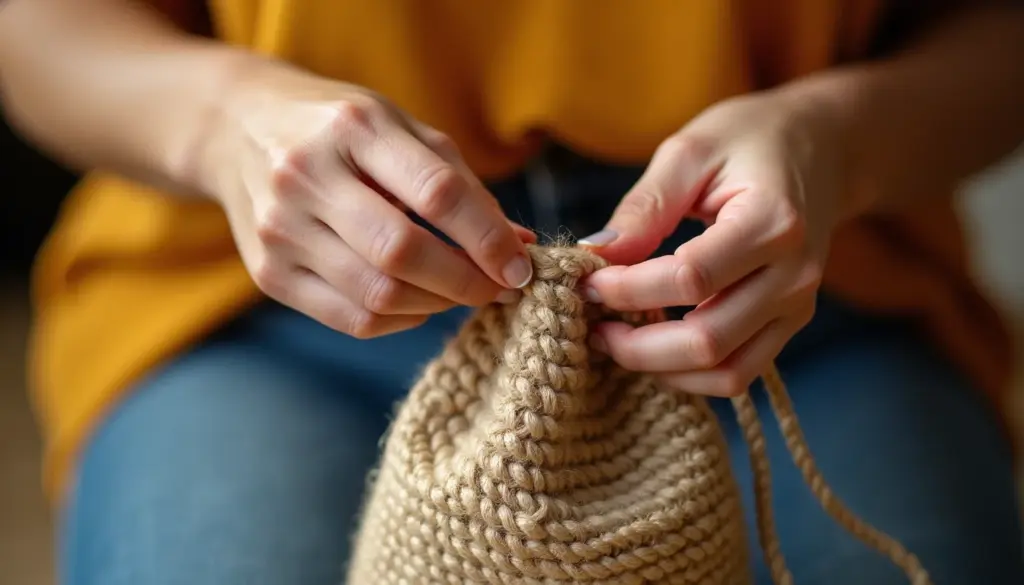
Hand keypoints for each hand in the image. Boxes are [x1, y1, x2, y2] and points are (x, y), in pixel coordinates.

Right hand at [197, 61, 534, 337]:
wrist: (238, 129)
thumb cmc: (340, 131)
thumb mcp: (401, 130)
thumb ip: (461, 185)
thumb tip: (520, 246)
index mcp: (353, 126)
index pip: (435, 192)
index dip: (487, 237)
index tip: (520, 267)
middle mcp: (306, 175)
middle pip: (402, 252)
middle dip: (466, 282)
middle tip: (497, 289)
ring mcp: (280, 228)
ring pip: (378, 295)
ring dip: (438, 305)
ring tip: (461, 292)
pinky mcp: (268, 273)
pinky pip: (352, 318)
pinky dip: (401, 319)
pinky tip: (419, 302)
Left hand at [581, 91, 845, 395]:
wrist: (825, 147)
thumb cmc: (751, 139)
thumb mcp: (691, 150)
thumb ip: (645, 207)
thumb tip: (596, 254)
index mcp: (773, 221)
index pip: (690, 278)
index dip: (628, 289)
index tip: (586, 280)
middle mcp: (794, 274)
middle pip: (707, 340)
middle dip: (636, 345)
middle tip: (590, 323)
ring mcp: (797, 306)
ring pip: (725, 372)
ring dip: (660, 369)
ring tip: (614, 340)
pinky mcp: (790, 323)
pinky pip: (739, 373)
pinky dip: (689, 374)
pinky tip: (651, 347)